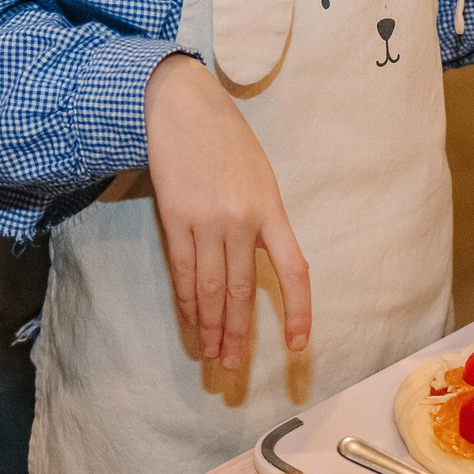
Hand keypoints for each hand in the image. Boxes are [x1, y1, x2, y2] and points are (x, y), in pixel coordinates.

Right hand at [145, 54, 310, 370]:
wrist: (183, 106)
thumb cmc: (228, 140)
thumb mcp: (261, 177)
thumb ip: (263, 221)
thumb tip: (263, 266)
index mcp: (270, 208)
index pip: (293, 271)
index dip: (298, 311)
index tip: (298, 345)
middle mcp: (240, 220)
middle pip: (239, 290)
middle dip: (238, 333)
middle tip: (235, 367)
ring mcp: (204, 221)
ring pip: (207, 288)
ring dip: (210, 327)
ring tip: (212, 356)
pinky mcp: (174, 218)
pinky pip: (181, 271)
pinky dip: (185, 302)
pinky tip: (189, 322)